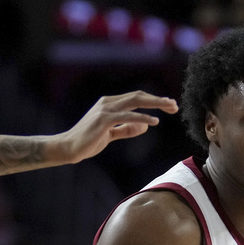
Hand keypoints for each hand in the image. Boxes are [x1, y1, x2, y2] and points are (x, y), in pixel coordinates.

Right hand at [55, 91, 177, 162]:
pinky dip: (142, 117)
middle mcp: (108, 102)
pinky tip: (154, 121)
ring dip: (155, 104)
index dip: (153, 100)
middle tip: (175, 105)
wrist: (68, 148)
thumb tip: (144, 125)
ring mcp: (105, 110)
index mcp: (109, 104)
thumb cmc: (88, 142)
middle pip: (139, 96)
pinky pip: (127, 116)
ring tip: (170, 109)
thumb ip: (126, 129)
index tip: (169, 105)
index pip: (136, 97)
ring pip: (135, 101)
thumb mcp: (111, 134)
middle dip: (158, 100)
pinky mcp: (104, 120)